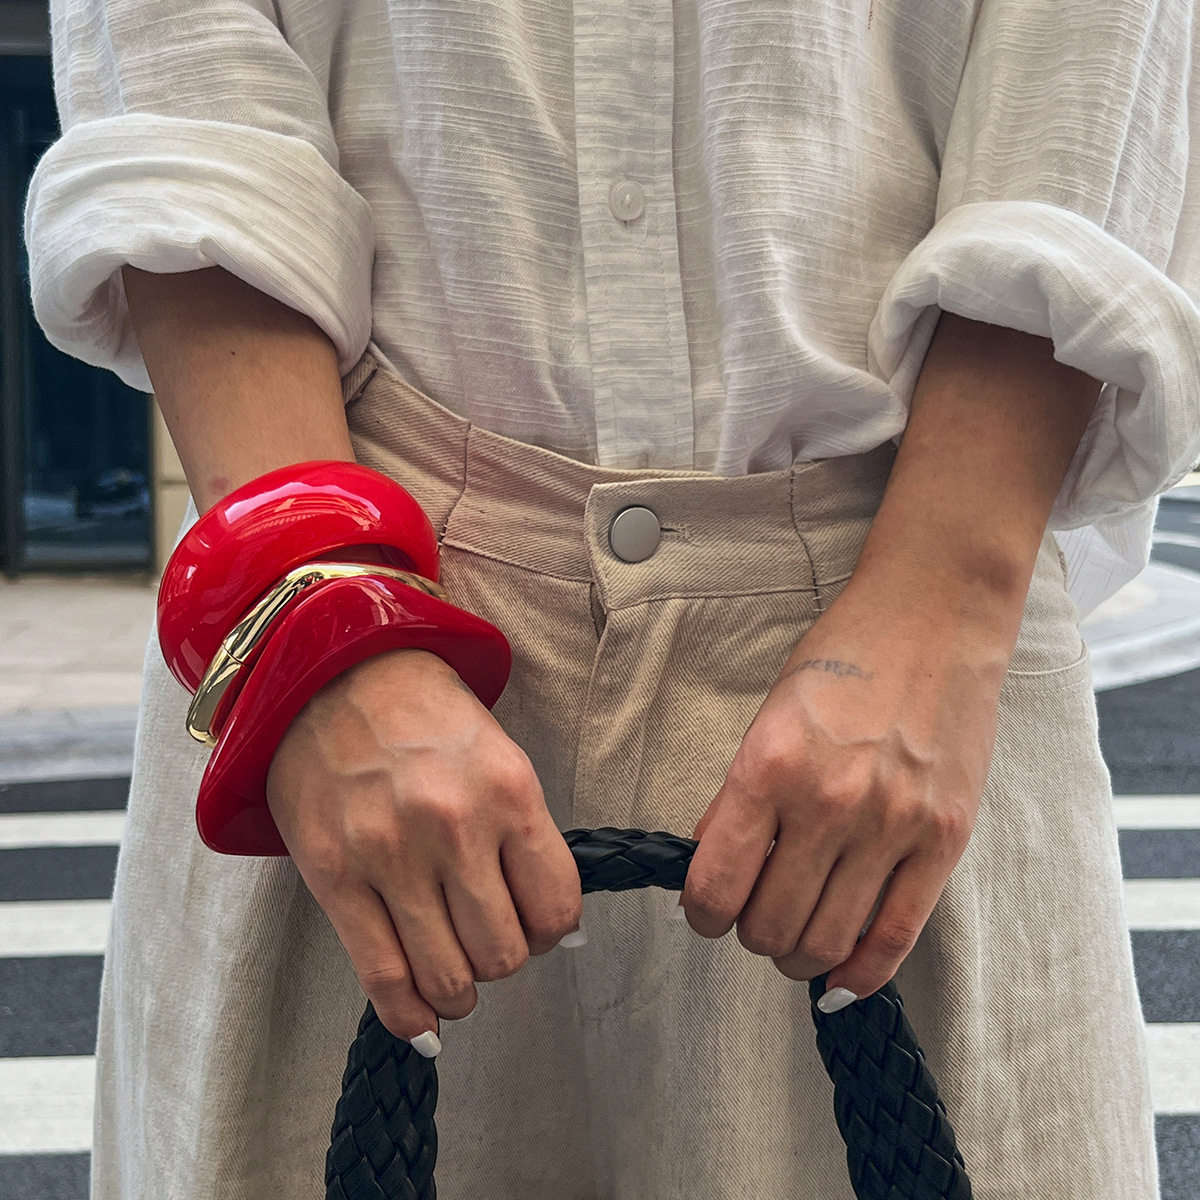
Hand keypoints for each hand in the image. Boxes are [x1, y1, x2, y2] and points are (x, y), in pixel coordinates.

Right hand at [265, 647, 582, 1046]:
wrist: (332, 673)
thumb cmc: (424, 714)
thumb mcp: (498, 755)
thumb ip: (525, 836)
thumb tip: (557, 928)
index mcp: (508, 791)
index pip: (556, 908)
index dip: (551, 932)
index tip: (534, 926)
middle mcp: (454, 827)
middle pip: (503, 954)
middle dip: (502, 961)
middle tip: (486, 940)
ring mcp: (390, 856)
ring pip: (448, 977)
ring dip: (458, 991)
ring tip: (453, 975)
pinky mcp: (334, 877)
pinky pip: (381, 977)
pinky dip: (408, 1015)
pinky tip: (420, 1019)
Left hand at [679, 585, 1009, 1006]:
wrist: (933, 620)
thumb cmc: (842, 661)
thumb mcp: (768, 717)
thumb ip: (740, 797)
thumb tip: (713, 867)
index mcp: (768, 767)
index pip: (716, 886)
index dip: (702, 915)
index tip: (706, 912)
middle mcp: (827, 803)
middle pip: (771, 925)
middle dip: (752, 935)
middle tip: (756, 919)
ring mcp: (891, 825)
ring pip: (828, 942)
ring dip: (800, 956)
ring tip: (796, 940)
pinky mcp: (944, 839)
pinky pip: (897, 936)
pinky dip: (862, 972)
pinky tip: (843, 976)